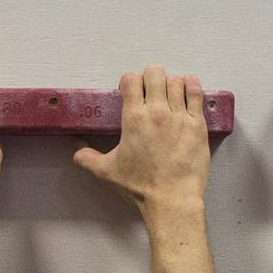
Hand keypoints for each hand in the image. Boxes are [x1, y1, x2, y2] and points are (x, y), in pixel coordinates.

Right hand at [74, 66, 209, 219]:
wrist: (171, 198)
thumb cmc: (139, 185)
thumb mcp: (107, 171)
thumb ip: (87, 157)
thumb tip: (75, 148)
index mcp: (133, 118)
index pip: (131, 79)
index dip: (129, 81)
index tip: (130, 91)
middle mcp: (156, 111)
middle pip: (155, 73)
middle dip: (150, 77)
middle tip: (150, 90)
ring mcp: (179, 116)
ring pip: (176, 81)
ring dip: (171, 84)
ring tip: (169, 94)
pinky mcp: (197, 123)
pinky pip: (196, 93)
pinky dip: (192, 86)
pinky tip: (188, 89)